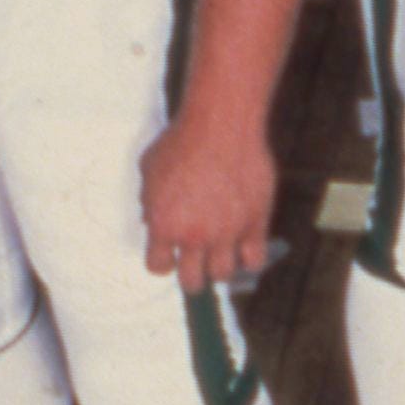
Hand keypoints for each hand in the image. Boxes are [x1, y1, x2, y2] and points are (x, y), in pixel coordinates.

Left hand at [141, 111, 278, 292]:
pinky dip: (250, 258)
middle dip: (191, 276)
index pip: (158, 267)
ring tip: (221, 253)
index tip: (170, 254)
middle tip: (196, 265)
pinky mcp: (255, 223)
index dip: (163, 262)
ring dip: (219, 267)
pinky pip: (255, 259)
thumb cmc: (182, 140)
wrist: (221, 123)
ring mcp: (226, 233)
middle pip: (191, 282)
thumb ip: (148, 201)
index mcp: (163, 226)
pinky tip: (246, 246)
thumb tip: (151, 221)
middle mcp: (194, 236)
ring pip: (223, 275)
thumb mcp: (149, 169)